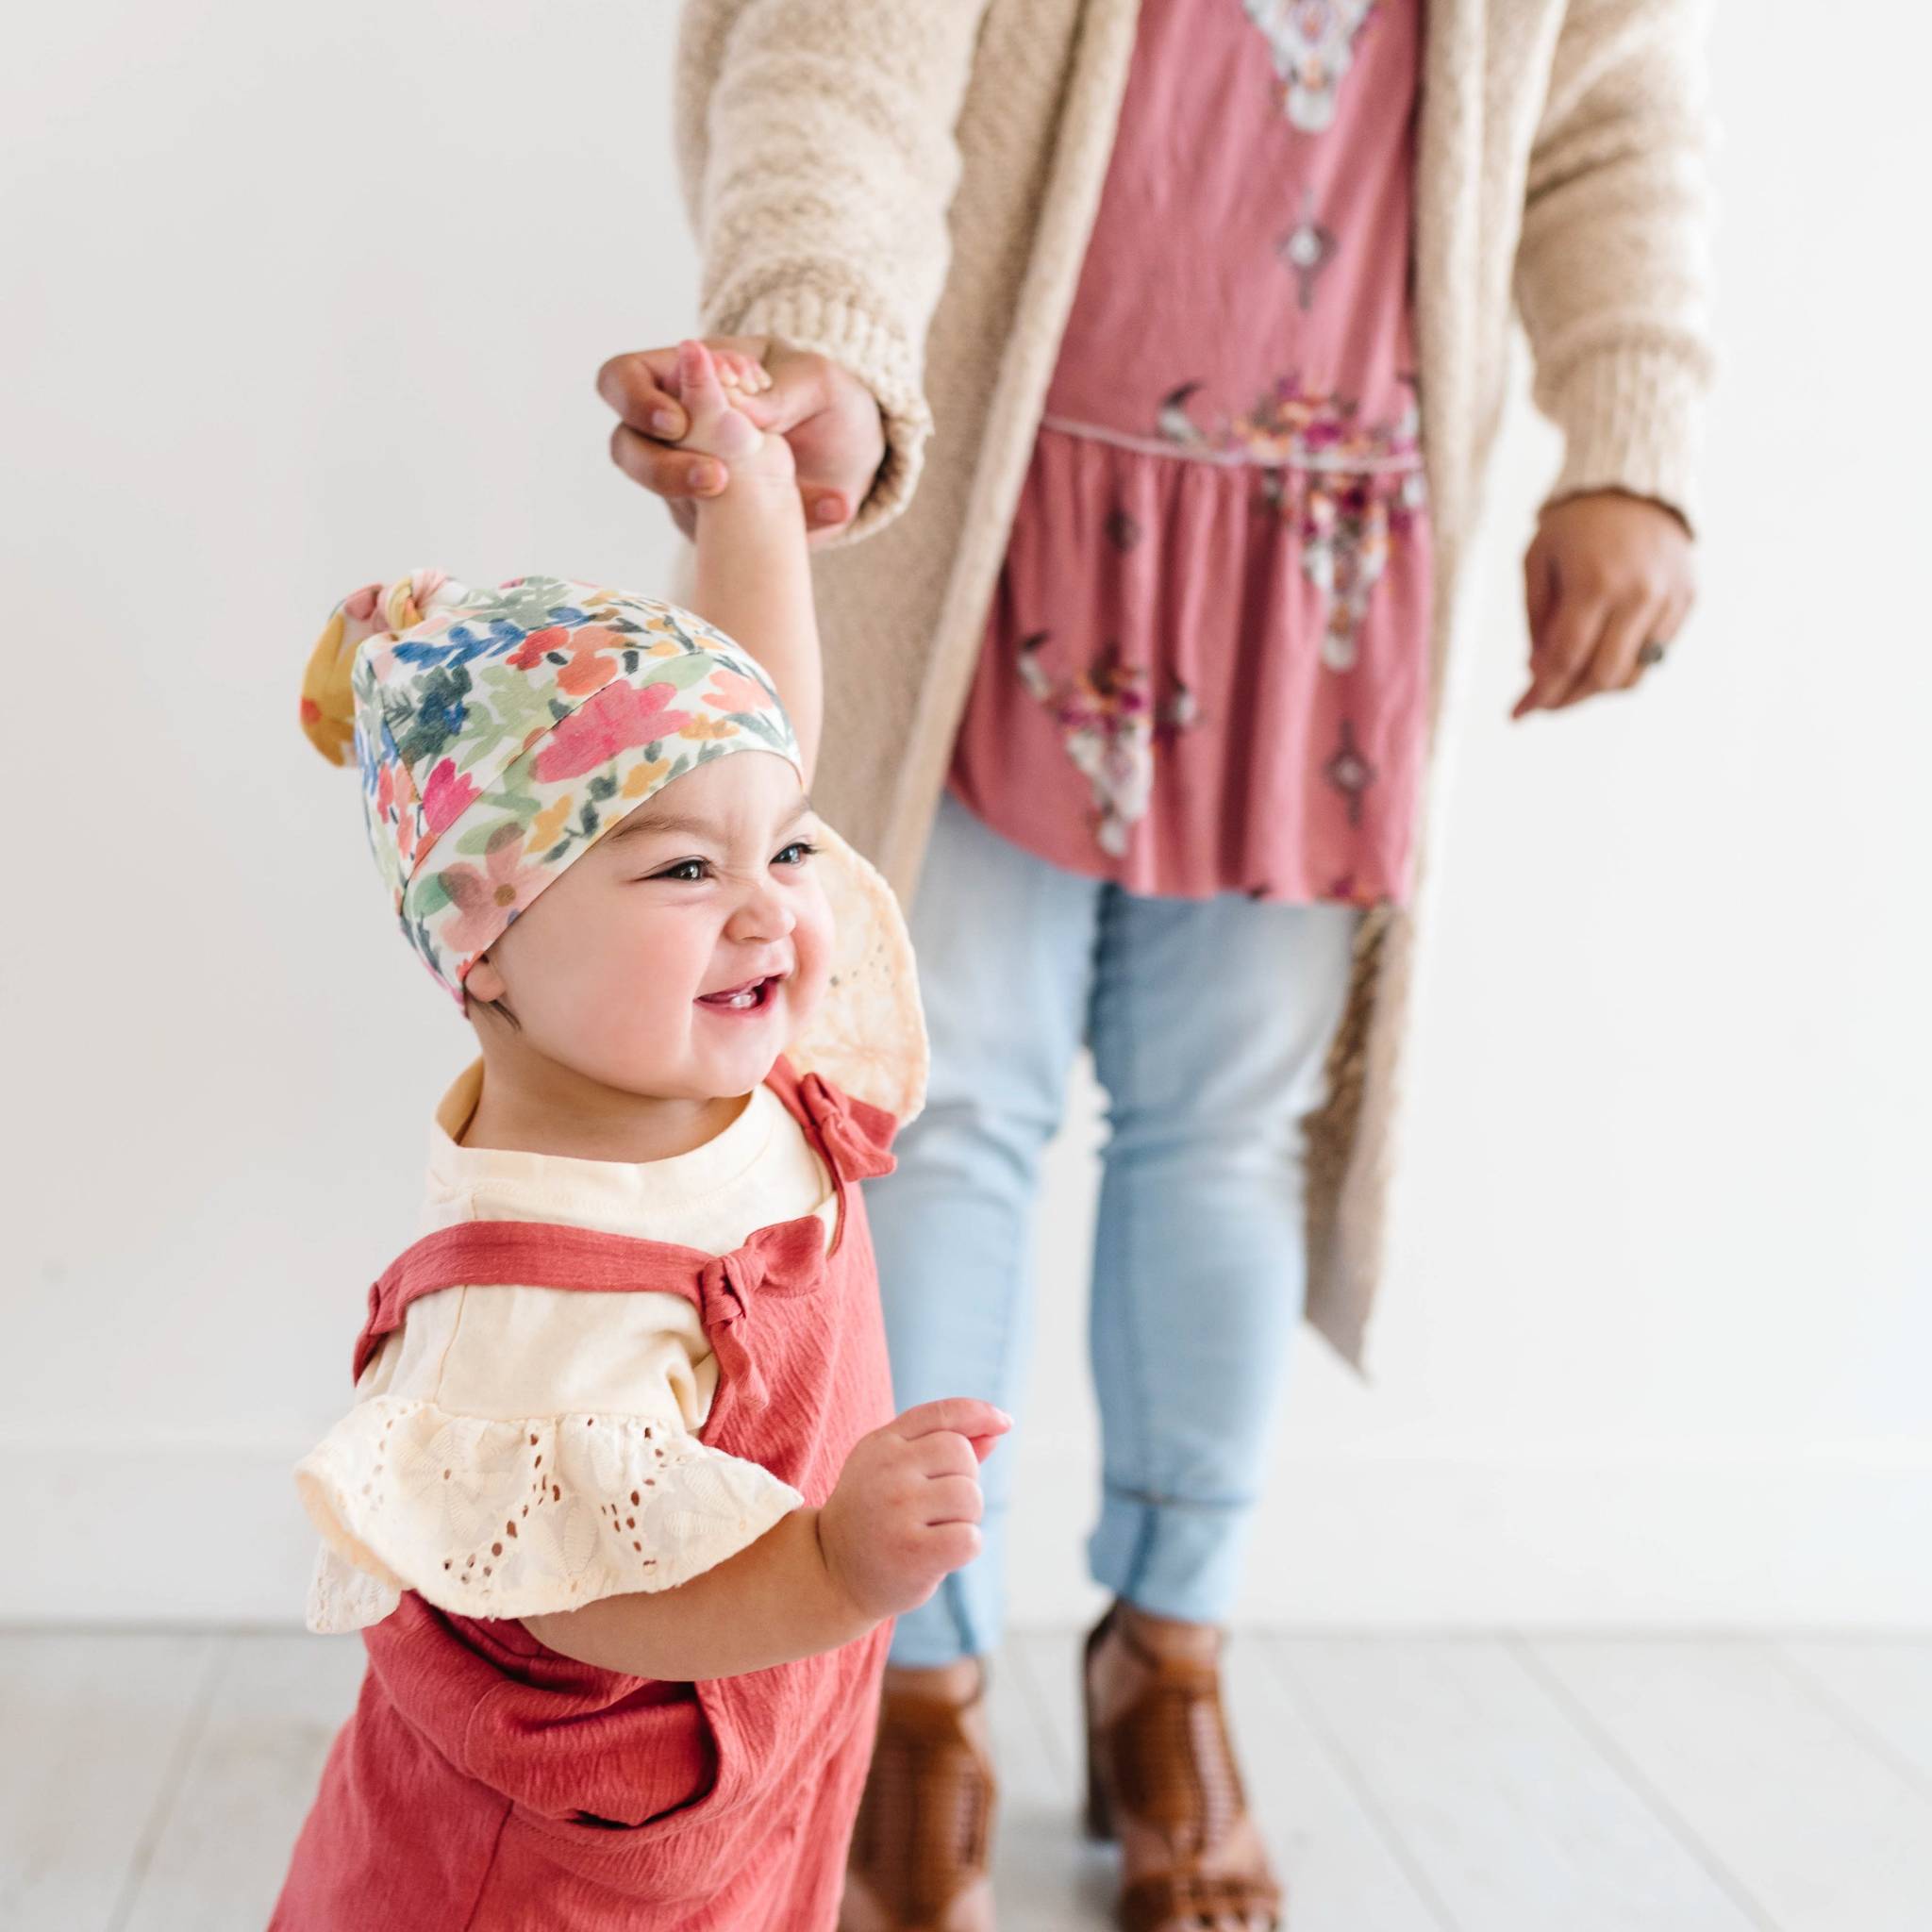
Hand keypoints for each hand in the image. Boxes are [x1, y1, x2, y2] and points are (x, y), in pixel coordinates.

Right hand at [597, 335, 886, 544]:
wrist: (857, 459)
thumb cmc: (828, 398)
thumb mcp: (820, 381)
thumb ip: (782, 390)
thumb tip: (743, 411)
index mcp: (684, 373)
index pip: (622, 378)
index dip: (634, 400)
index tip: (677, 422)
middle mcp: (675, 430)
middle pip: (627, 447)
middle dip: (660, 468)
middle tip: (715, 479)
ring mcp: (689, 479)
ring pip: (664, 498)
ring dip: (701, 507)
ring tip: (769, 506)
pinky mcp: (715, 523)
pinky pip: (725, 536)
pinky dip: (774, 529)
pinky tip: (827, 510)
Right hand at [817, 1398, 1010, 1622]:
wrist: (831, 1571)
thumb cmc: (875, 1516)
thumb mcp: (895, 1469)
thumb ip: (942, 1445)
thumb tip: (998, 1425)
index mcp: (882, 1444)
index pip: (943, 1414)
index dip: (979, 1413)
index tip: (1004, 1423)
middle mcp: (887, 1470)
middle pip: (963, 1455)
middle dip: (964, 1481)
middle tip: (936, 1508)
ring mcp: (897, 1510)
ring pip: (970, 1497)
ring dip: (965, 1518)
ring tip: (934, 1531)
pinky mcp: (912, 1552)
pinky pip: (970, 1539)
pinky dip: (965, 1548)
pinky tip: (938, 1555)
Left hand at [1514, 491, 1696, 718]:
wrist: (1635, 483)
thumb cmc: (1575, 524)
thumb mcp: (1537, 561)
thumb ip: (1537, 618)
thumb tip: (1539, 672)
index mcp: (1595, 581)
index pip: (1566, 658)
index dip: (1540, 693)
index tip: (1517, 714)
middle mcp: (1639, 593)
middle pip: (1602, 676)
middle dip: (1568, 699)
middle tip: (1543, 702)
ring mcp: (1669, 598)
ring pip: (1634, 674)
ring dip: (1596, 688)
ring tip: (1570, 680)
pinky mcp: (1688, 599)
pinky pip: (1656, 654)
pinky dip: (1625, 666)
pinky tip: (1600, 656)